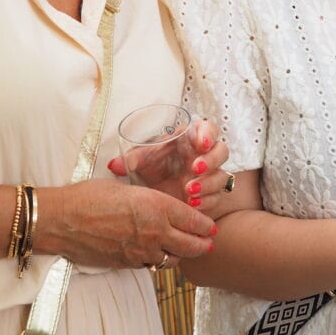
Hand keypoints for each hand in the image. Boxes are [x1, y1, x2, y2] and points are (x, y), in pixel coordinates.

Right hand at [43, 178, 217, 271]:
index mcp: (157, 206)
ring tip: (185, 250)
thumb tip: (158, 204)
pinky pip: (151, 265)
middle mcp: (154, 231)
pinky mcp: (128, 264)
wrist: (63, 220)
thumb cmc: (89, 196)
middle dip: (203, 245)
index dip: (205, 225)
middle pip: (191, 245)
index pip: (193, 220)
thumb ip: (148, 199)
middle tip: (208, 243)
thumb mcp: (126, 187)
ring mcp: (141, 251)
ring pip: (172, 259)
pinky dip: (158, 260)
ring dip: (181, 254)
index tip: (211, 226)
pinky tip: (156, 254)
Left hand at [108, 118, 231, 213]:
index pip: (208, 129)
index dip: (207, 134)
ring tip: (189, 191)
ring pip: (222, 176)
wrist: (155, 189)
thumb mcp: (142, 159)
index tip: (200, 143)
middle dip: (212, 160)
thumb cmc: (153, 165)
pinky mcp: (210, 195)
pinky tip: (193, 204)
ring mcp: (210, 176)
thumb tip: (114, 165)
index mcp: (192, 138)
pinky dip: (207, 201)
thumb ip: (131, 159)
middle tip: (196, 168)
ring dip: (208, 184)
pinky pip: (216, 198)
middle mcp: (205, 155)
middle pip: (222, 151)